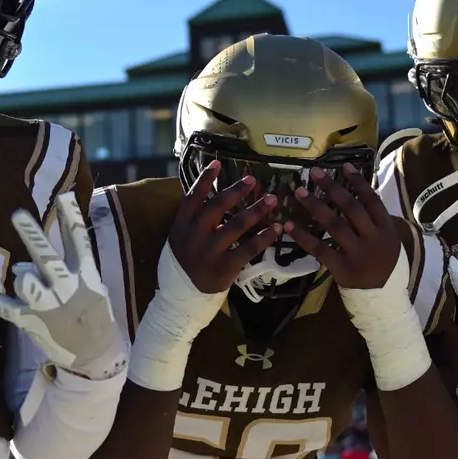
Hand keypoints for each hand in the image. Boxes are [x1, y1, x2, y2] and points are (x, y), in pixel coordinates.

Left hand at [0, 193, 127, 379]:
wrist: (95, 356)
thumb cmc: (93, 314)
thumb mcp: (93, 286)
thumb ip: (70, 265)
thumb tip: (32, 253)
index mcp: (86, 276)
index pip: (79, 242)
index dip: (72, 218)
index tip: (64, 196)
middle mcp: (67, 288)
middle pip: (47, 257)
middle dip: (32, 236)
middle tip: (17, 214)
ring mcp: (48, 306)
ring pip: (24, 278)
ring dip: (23, 276)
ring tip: (30, 282)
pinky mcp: (30, 320)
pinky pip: (3, 306)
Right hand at [168, 160, 282, 294]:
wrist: (182, 296)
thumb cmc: (186, 263)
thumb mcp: (181, 239)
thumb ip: (195, 220)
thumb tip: (217, 196)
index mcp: (181, 226)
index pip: (192, 198)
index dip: (204, 179)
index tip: (218, 162)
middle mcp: (194, 237)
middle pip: (216, 207)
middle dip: (235, 191)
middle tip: (252, 180)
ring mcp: (209, 253)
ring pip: (235, 226)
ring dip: (255, 210)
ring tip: (271, 199)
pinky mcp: (224, 268)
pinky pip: (248, 249)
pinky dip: (264, 237)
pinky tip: (276, 228)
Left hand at [282, 164, 400, 289]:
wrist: (384, 297)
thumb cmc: (383, 263)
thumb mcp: (387, 239)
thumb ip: (374, 219)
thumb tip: (357, 189)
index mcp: (386, 229)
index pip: (372, 200)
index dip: (358, 182)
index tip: (343, 165)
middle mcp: (374, 239)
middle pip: (351, 208)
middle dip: (332, 188)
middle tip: (314, 173)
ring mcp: (358, 254)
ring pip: (334, 225)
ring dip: (315, 206)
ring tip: (299, 192)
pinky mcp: (342, 269)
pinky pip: (320, 249)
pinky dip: (303, 236)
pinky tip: (289, 225)